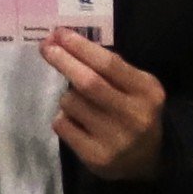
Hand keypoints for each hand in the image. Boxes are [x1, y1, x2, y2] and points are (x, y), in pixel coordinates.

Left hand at [37, 30, 166, 180]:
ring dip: (66, 96)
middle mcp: (133, 116)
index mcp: (146, 92)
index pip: (109, 65)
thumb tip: (69, 43)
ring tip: (78, 101)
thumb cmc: (136, 112)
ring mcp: (113, 139)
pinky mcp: (95, 157)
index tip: (60, 34)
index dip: (81, 48)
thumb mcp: (137, 86)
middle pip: (88, 83)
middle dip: (64, 61)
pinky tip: (77, 121)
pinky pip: (63, 125)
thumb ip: (112, 68)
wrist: (147, 159)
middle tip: (46, 47)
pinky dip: (63, 117)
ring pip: (71, 104)